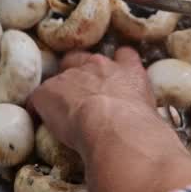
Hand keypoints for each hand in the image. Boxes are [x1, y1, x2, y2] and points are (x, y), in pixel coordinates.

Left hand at [29, 47, 168, 155]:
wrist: (114, 126)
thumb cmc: (140, 127)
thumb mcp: (152, 116)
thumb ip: (147, 115)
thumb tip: (154, 135)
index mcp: (128, 72)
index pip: (125, 56)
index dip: (118, 64)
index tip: (115, 74)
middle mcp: (99, 66)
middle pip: (85, 59)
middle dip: (81, 71)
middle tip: (82, 92)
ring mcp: (72, 76)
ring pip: (60, 76)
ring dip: (60, 90)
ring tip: (59, 108)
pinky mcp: (49, 91)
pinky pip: (38, 97)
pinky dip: (38, 107)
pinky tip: (36, 118)